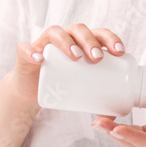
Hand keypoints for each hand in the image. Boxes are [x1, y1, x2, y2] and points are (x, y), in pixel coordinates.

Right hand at [7, 24, 125, 105]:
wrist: (32, 89)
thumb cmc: (62, 84)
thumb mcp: (80, 90)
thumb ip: (95, 101)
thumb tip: (111, 116)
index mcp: (82, 41)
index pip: (99, 33)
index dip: (111, 38)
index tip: (120, 52)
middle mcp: (65, 36)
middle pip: (79, 30)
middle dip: (91, 41)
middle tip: (98, 59)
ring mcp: (44, 42)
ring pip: (56, 32)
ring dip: (67, 42)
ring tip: (76, 56)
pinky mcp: (26, 54)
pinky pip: (25, 48)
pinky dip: (31, 51)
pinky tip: (39, 59)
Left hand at [92, 109, 145, 146]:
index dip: (134, 137)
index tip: (117, 129)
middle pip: (138, 146)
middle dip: (116, 135)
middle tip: (98, 123)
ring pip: (135, 143)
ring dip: (115, 134)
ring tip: (99, 122)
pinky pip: (139, 137)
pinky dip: (124, 130)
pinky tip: (111, 124)